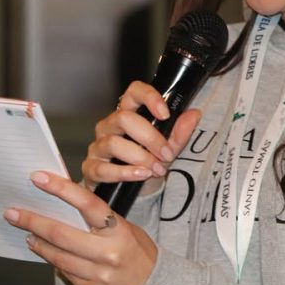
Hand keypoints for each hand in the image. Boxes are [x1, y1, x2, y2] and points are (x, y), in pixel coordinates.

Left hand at [4, 171, 154, 284]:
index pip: (88, 204)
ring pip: (58, 256)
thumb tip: (66, 206)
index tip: (39, 178)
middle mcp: (108, 252)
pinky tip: (45, 250)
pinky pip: (65, 274)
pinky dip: (52, 260)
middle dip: (33, 221)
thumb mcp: (127, 230)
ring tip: (26, 232)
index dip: (61, 189)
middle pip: (62, 234)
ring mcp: (98, 274)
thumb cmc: (138, 253)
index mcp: (119, 231)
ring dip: (39, 242)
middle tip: (13, 212)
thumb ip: (100, 221)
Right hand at [83, 81, 201, 192]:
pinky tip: (141, 175)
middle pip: (124, 118)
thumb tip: (194, 114)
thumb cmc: (151, 162)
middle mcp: (109, 126)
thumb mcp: (169, 148)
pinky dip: (125, 172)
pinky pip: (103, 169)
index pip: (134, 92)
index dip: (149, 98)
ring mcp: (98, 146)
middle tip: (166, 154)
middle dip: (150, 138)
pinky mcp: (91, 168)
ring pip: (113, 143)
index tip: (165, 114)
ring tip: (157, 169)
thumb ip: (180, 133)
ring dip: (140, 157)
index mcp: (128, 114)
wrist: (138, 191)